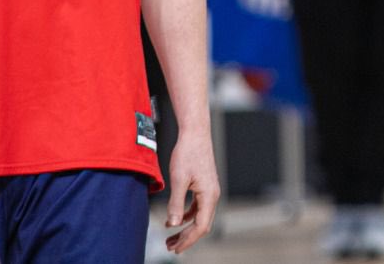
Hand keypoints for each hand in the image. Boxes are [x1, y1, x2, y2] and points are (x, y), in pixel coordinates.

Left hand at [163, 129, 220, 252]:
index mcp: (209, 195)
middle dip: (187, 238)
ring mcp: (209, 191)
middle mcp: (213, 195)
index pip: (201, 226)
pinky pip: (197, 208)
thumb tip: (173, 224)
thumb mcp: (179, 179)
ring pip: (200, 217)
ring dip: (186, 229)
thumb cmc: (188, 153)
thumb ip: (176, 203)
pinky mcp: (204, 186)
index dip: (188, 240)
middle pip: (202, 224)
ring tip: (170, 238)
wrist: (195, 134)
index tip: (175, 249)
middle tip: (170, 247)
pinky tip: (173, 220)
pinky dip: (186, 216)